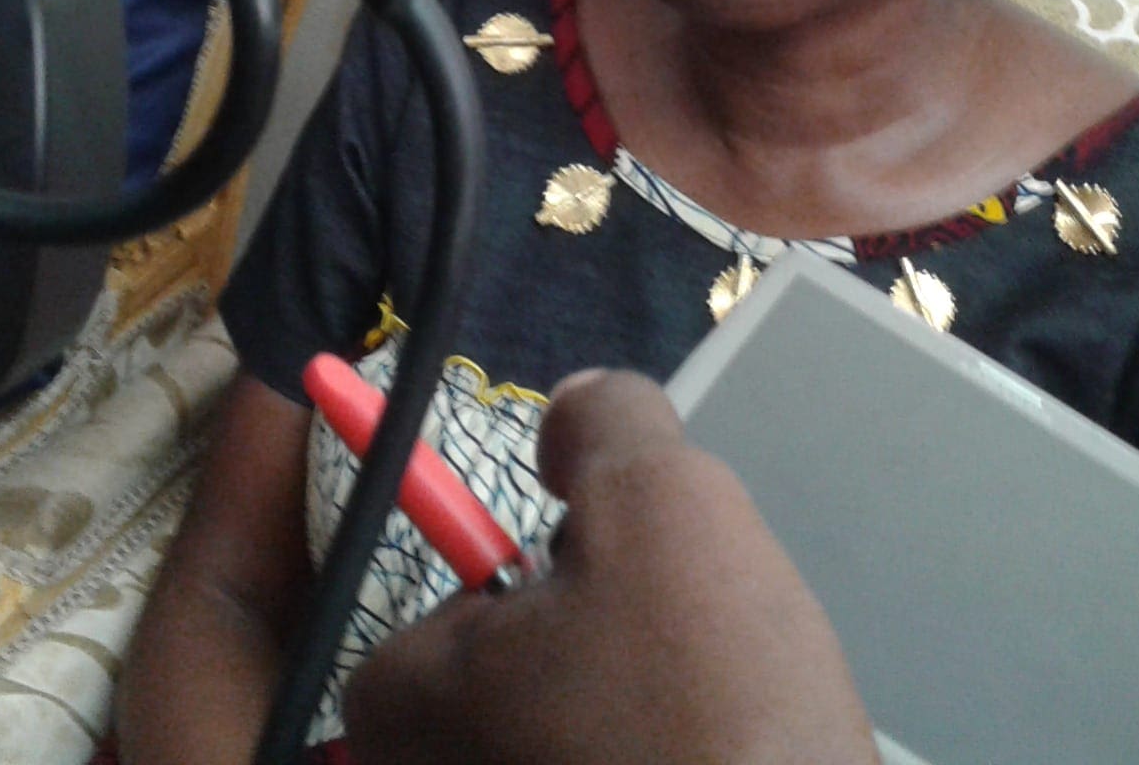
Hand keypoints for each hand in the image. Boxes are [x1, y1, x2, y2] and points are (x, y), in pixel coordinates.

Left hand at [342, 370, 880, 764]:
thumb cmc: (708, 716)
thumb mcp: (663, 510)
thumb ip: (607, 431)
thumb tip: (575, 408)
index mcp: (397, 700)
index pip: (472, 587)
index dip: (571, 565)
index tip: (647, 596)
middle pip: (530, 668)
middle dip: (618, 648)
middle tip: (703, 661)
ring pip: (585, 732)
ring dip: (658, 716)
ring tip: (732, 722)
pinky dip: (682, 761)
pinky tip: (741, 762)